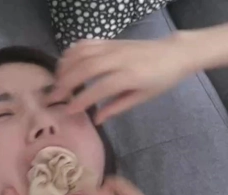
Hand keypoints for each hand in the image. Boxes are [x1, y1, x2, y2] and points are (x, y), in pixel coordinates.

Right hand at [51, 37, 191, 123]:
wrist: (173, 53)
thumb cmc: (160, 80)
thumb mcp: (142, 98)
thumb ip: (117, 107)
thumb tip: (96, 119)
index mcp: (130, 76)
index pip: (100, 88)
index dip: (82, 100)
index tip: (68, 111)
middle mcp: (118, 59)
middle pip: (85, 68)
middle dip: (66, 83)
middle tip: (53, 97)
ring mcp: (113, 47)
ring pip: (82, 53)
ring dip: (65, 67)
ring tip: (56, 82)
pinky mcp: (110, 40)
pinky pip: (86, 43)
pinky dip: (72, 52)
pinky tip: (64, 63)